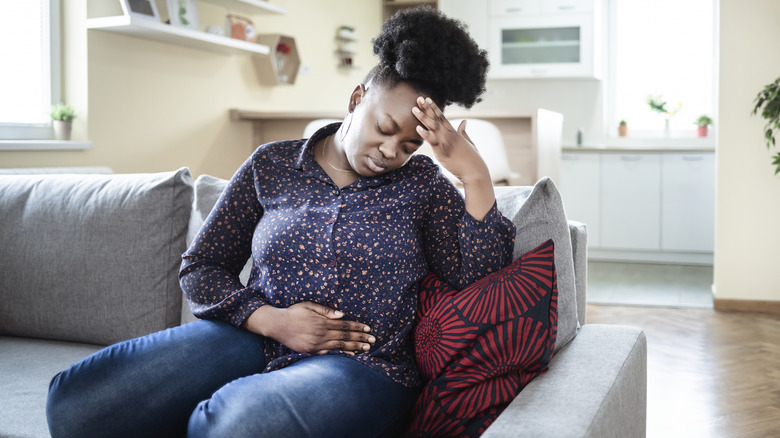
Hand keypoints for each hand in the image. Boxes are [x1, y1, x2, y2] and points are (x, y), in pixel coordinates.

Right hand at [242, 302, 374, 354]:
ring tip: (366, 349)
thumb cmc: (293, 312)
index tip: (369, 330)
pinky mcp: (310, 351)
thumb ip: (326, 310)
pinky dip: (341, 355)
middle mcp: (321, 334)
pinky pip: (329, 354)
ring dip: (354, 348)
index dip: (358, 328)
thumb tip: (342, 315)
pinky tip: (350, 355)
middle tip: (373, 341)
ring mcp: (316, 344)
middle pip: (345, 337)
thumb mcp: (309, 305)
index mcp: (322, 322)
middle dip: (360, 339)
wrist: (276, 324)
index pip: (345, 325)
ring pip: (339, 347)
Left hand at [412, 96, 495, 220]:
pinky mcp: (443, 153)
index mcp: (454, 133)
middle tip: (418, 98)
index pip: (442, 117)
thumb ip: (464, 132)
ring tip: (414, 109)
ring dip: (423, 118)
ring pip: (433, 128)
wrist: (476, 172)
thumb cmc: (473, 159)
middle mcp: (450, 135)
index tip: (426, 99)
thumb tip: (464, 121)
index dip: (434, 108)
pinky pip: (433, 142)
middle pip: (436, 119)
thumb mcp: (469, 143)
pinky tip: (418, 128)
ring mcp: (446, 143)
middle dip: (426, 109)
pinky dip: (426, 135)